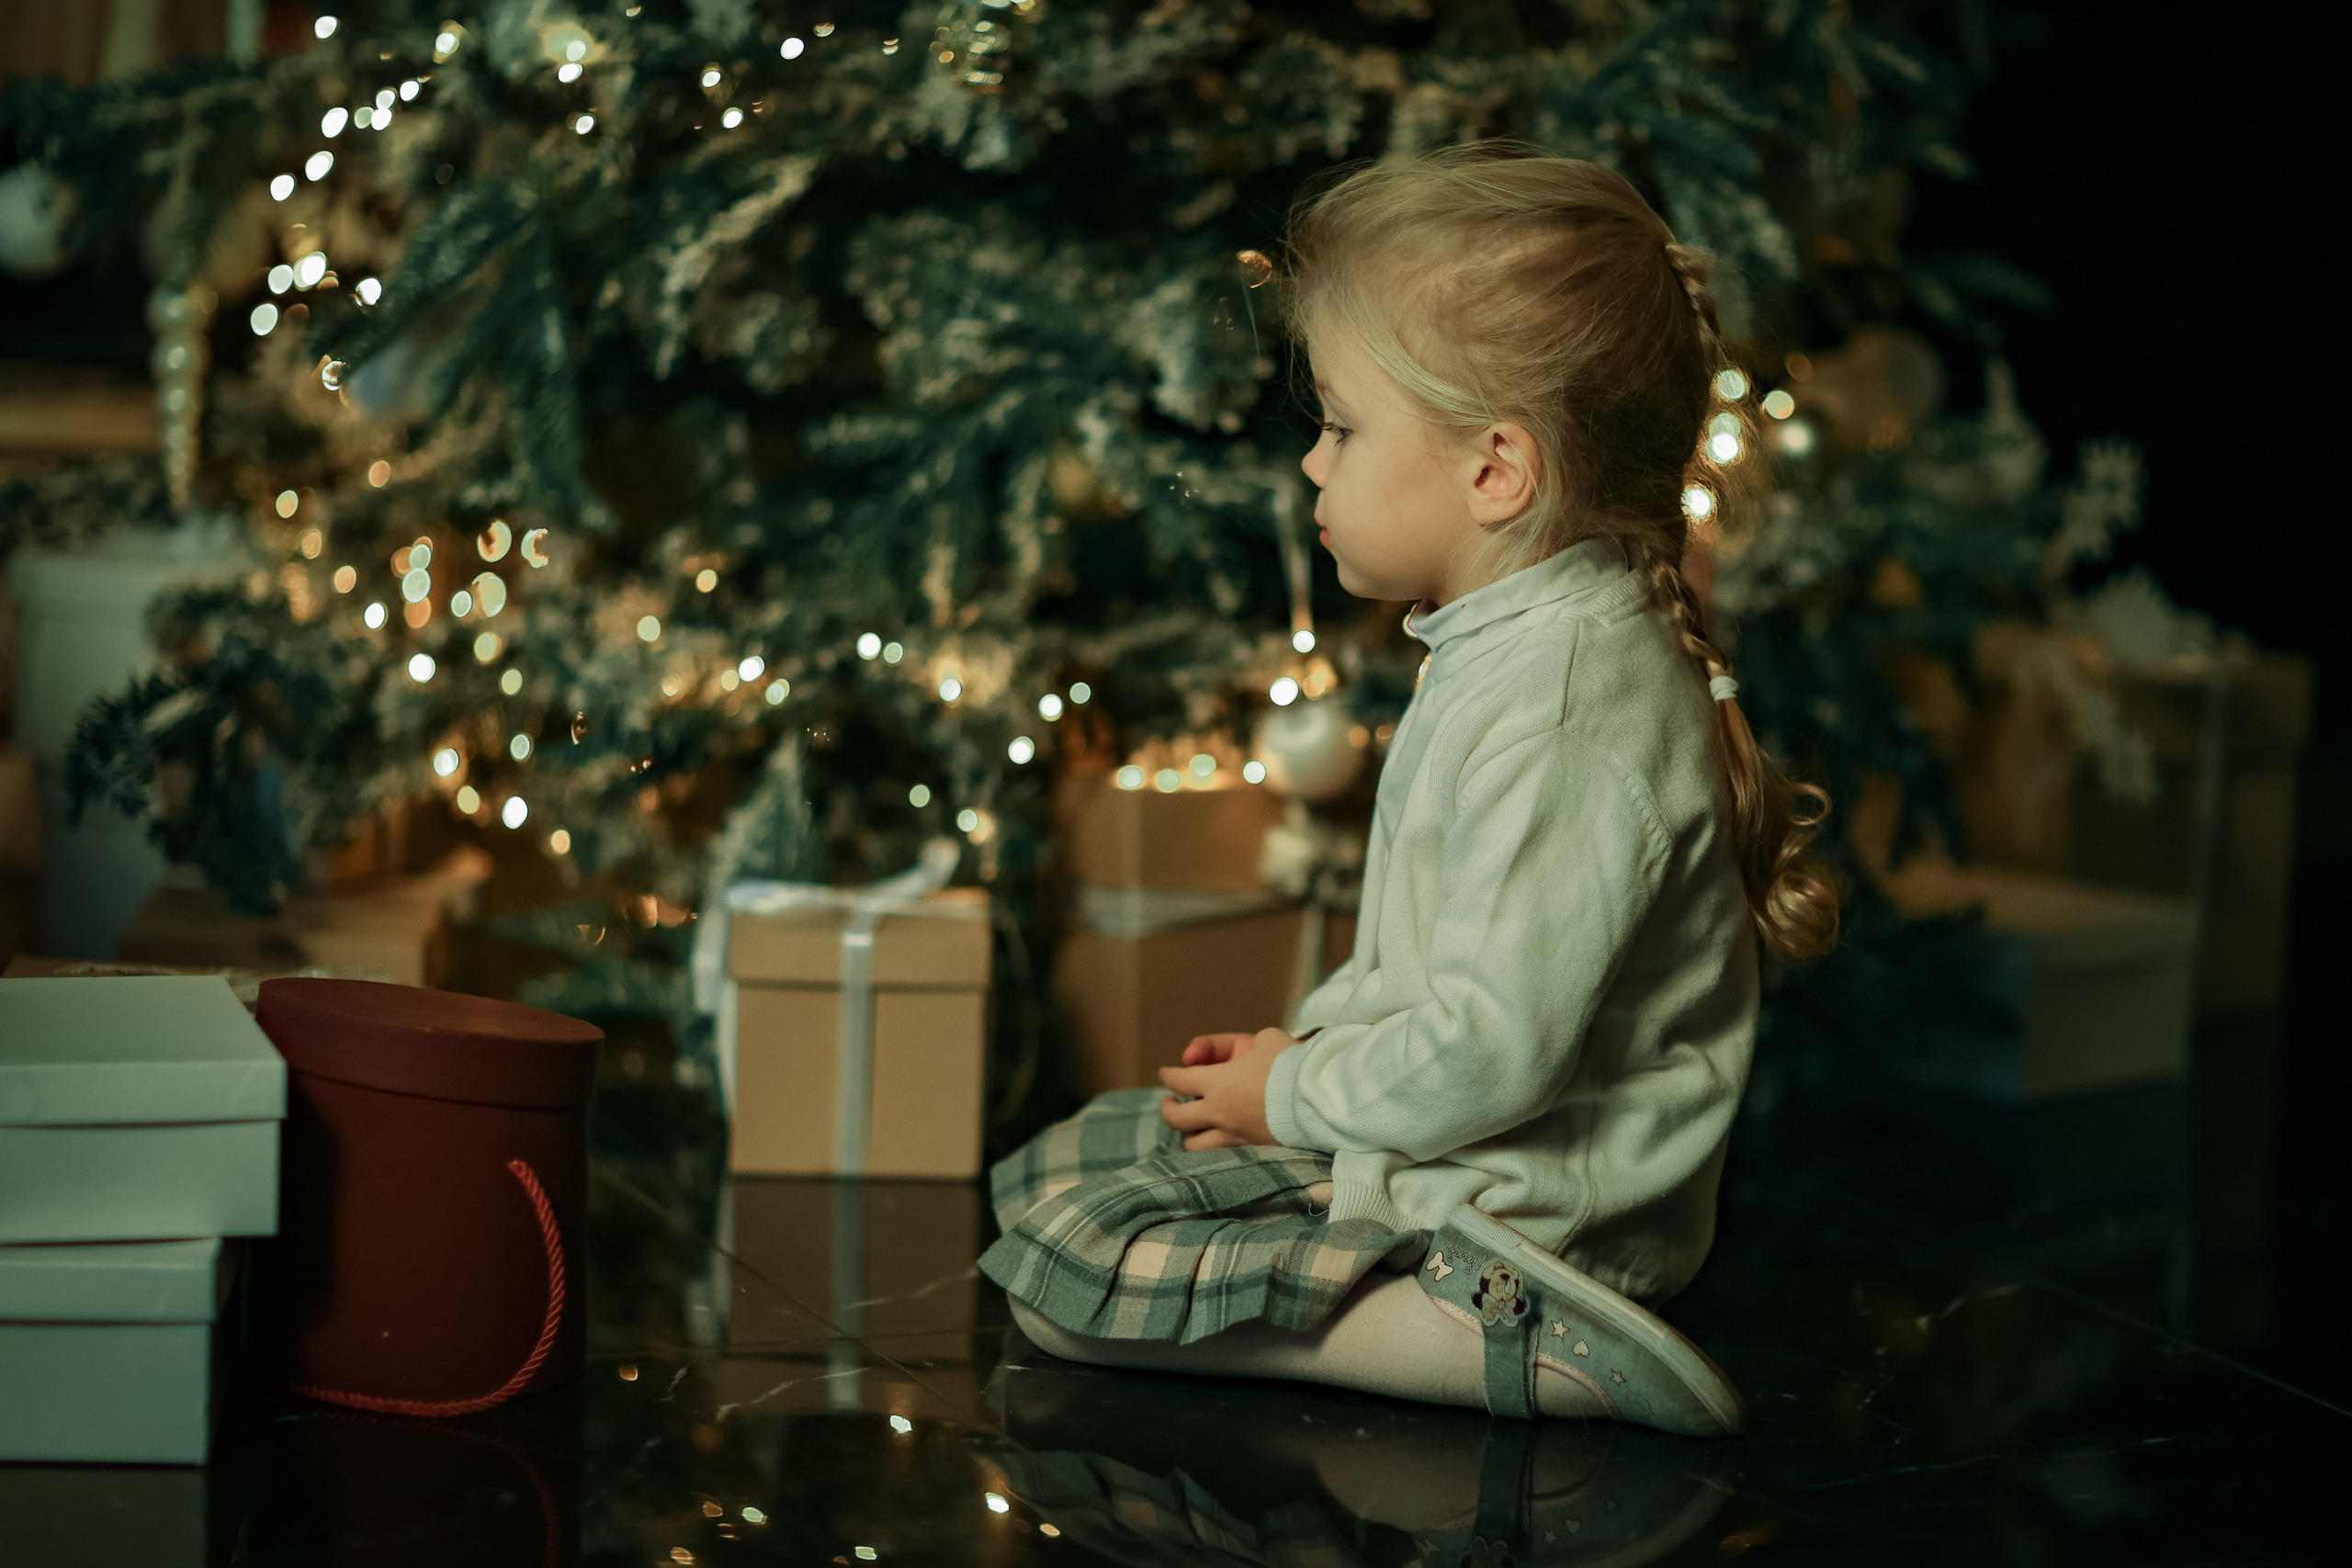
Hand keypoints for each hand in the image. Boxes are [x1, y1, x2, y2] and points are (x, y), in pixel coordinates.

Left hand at [1158, 1027, 1297, 1150]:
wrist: (1322, 1098)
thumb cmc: (1293, 1063)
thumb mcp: (1264, 1039)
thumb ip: (1233, 1045)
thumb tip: (1207, 1058)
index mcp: (1219, 1082)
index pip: (1179, 1080)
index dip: (1169, 1075)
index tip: (1166, 1074)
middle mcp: (1220, 1112)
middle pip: (1177, 1119)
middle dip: (1168, 1109)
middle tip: (1169, 1103)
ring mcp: (1235, 1136)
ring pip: (1195, 1145)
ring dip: (1190, 1134)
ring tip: (1193, 1126)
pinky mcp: (1253, 1152)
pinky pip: (1221, 1156)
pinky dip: (1213, 1149)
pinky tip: (1217, 1141)